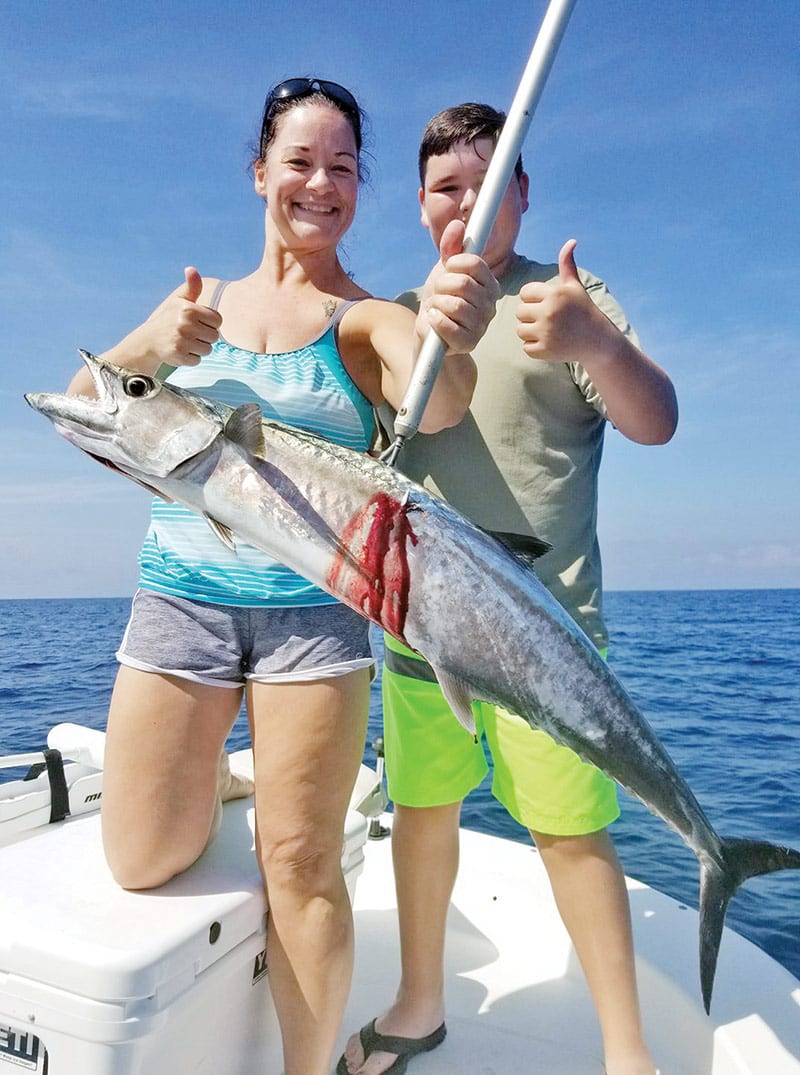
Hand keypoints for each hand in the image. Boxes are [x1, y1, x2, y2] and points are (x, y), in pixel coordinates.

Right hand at [137, 267, 221, 367]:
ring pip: (208, 350)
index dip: (210, 323)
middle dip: (205, 337)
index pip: (218, 320)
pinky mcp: (178, 356)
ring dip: (198, 348)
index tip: (198, 322)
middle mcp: (185, 324)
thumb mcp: (179, 300)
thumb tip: (191, 269)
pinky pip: (197, 360)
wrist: (147, 340)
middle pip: (214, 337)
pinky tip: (180, 351)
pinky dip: (190, 359)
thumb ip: (191, 287)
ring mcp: (181, 341)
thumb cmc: (168, 318)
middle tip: (190, 334)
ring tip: (185, 342)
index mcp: (188, 309)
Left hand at [416, 219, 498, 353]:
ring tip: (437, 308)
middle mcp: (490, 304)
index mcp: (490, 284)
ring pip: (454, 305)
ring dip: (437, 304)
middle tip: (439, 293)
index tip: (447, 270)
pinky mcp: (468, 342)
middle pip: (462, 283)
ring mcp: (481, 325)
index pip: (474, 263)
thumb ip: (451, 247)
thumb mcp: (444, 270)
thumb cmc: (440, 299)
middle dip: (441, 286)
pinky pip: (447, 325)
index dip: (453, 263)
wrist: (430, 332)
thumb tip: (456, 225)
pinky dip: (435, 320)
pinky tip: (434, 320)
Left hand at [516, 240, 614, 363]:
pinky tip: (550, 343)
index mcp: (555, 294)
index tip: (547, 304)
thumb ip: (567, 264)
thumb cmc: (583, 310)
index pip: (525, 293)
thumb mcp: (575, 286)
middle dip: (530, 316)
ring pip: (520, 330)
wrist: (597, 340)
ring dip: (530, 332)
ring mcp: (546, 332)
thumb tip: (571, 241)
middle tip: (548, 319)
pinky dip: (535, 347)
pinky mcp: (545, 350)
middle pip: (519, 312)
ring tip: (548, 331)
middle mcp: (549, 312)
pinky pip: (526, 347)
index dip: (533, 299)